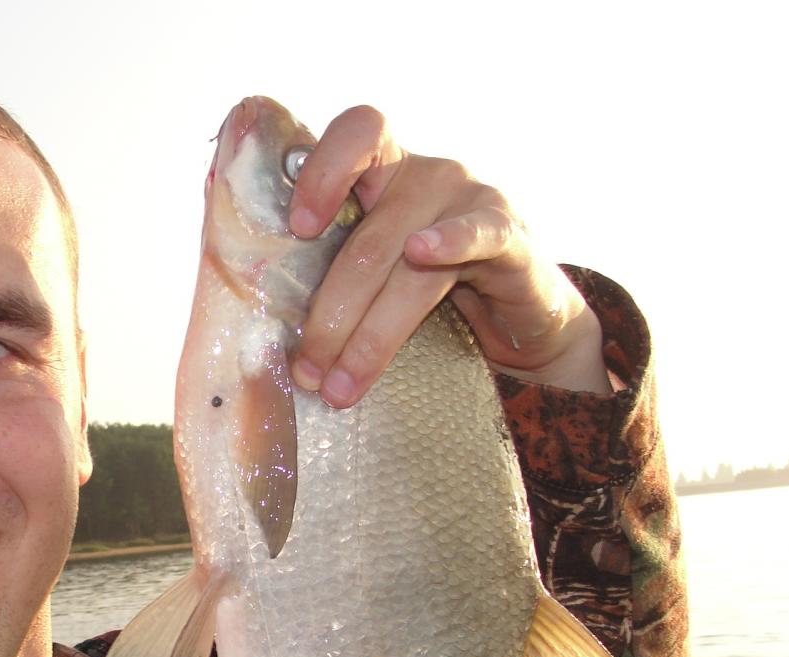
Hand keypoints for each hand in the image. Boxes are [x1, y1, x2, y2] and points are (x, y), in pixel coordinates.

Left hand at [287, 106, 611, 407]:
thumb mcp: (377, 270)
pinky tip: (424, 255)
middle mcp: (424, 175)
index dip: (321, 171)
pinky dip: (449, 242)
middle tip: (307, 371)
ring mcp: (469, 198)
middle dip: (331, 317)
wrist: (520, 316)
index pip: (354, 136)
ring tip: (341, 387)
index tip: (297, 229)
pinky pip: (477, 234)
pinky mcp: (509, 233)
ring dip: (370, 337)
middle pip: (365, 241)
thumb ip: (331, 273)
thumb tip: (268, 334)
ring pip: (405, 263)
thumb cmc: (431, 288)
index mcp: (383, 172)